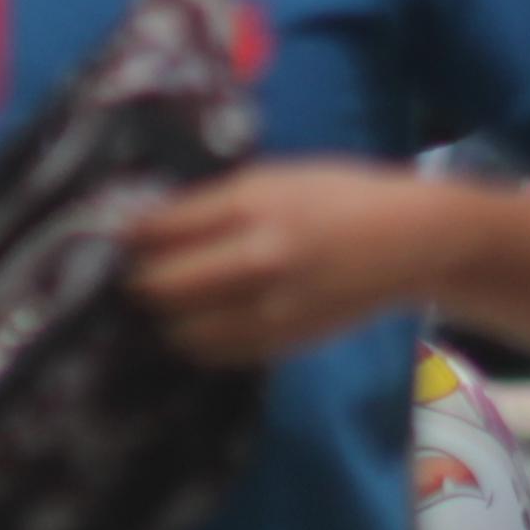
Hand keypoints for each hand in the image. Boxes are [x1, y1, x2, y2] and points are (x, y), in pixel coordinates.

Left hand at [124, 162, 474, 367]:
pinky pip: (217, 353)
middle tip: (136, 275)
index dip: (130, 236)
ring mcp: (271, 306)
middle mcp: (257, 257)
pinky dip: (198, 342)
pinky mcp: (284, 341)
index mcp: (253, 203)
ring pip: (183, 329)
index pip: (162, 229)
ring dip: (166, 318)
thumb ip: (219, 201)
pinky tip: (201, 325)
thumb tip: (152, 225)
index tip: (117, 238)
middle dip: (140, 281)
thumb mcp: (278, 176)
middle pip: (162, 285)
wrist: (412, 241)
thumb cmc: (341, 196)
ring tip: (167, 305)